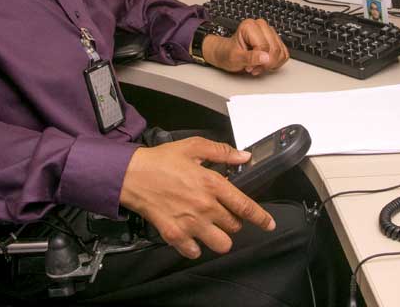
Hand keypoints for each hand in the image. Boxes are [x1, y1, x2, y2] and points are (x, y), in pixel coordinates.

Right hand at [119, 137, 275, 258]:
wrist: (130, 175)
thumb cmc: (160, 161)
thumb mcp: (193, 147)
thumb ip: (222, 152)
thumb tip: (243, 156)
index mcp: (212, 184)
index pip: (245, 206)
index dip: (261, 217)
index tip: (268, 223)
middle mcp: (205, 206)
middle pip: (235, 226)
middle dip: (233, 220)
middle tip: (222, 213)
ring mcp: (190, 223)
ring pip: (221, 244)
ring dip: (219, 237)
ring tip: (211, 228)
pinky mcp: (175, 235)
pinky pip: (195, 252)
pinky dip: (195, 247)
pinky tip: (192, 235)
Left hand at [203, 18, 289, 74]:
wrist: (226, 54)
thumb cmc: (228, 54)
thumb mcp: (235, 58)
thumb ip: (250, 57)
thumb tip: (265, 58)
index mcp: (249, 26)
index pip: (264, 46)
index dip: (259, 61)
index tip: (250, 67)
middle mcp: (261, 26)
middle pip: (275, 49)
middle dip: (266, 64)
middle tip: (253, 68)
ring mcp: (269, 32)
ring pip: (281, 52)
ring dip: (271, 64)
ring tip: (257, 66)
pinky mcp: (275, 40)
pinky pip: (284, 54)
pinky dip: (276, 63)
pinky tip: (264, 64)